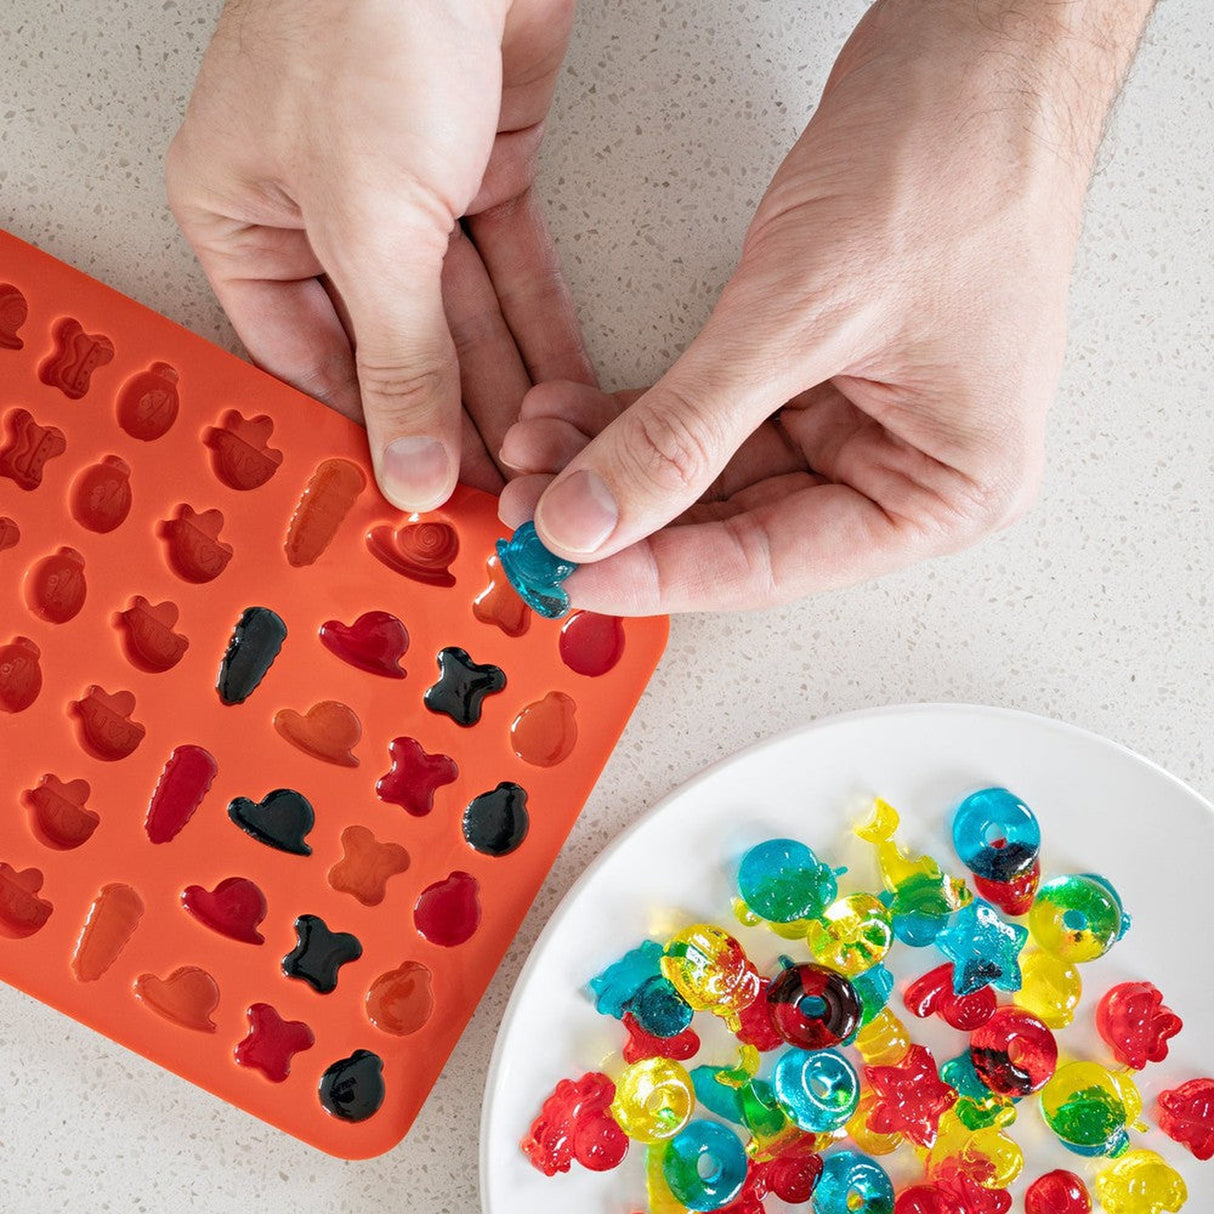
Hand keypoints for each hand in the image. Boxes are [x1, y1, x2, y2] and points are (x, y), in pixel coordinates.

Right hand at [168, 0, 593, 510]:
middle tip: (496, 483)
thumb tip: (407, 465)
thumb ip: (398, 361)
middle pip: (393, 343)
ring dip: (503, 382)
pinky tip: (562, 383)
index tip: (418, 491)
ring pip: (460, 313)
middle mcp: (319, 205)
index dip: (366, 430)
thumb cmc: (361, 19)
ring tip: (542, 451)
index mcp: (241, 216)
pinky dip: (538, 323)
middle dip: (452, 415)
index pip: (304, 360)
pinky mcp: (481, 160)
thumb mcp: (368, 228)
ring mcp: (406, 184)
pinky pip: (511, 266)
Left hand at [499, 0, 1154, 612]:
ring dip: (622, 467)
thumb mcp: (801, 313)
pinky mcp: (817, 370)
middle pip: (740, 527)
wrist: (985, 47)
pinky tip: (575, 421)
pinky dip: (644, 418)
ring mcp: (861, 419)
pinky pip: (715, 416)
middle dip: (630, 519)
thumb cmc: (957, 158)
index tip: (572, 575)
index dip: (662, 575)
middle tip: (538, 519)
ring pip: (714, 473)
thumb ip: (686, 430)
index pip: (776, 563)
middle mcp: (906, 468)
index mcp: (949, 492)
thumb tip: (595, 517)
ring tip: (540, 458)